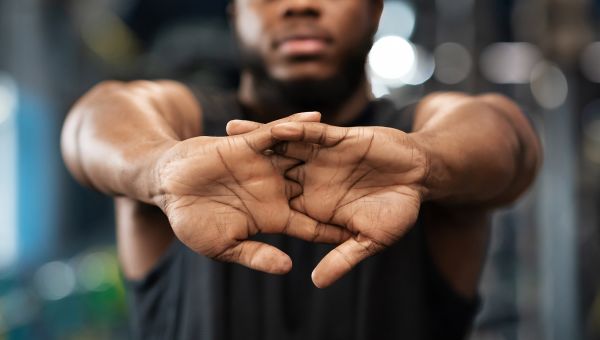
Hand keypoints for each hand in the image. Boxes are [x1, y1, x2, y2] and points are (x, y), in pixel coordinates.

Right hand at [154, 113, 349, 274]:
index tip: (362, 233)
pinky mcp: (248, 145)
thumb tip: (288, 267)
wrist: (166, 186)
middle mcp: (275, 190)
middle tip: (378, 185)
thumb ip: (255, 255)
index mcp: (272, 217)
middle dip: (345, 187)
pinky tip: (319, 120)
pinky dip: (296, 126)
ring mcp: (264, 167)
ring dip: (330, 152)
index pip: (311, 224)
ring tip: (362, 143)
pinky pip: (277, 134)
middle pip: (317, 188)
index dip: (334, 229)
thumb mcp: (223, 246)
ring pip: (304, 157)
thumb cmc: (190, 220)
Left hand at [227, 120, 428, 286]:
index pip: (276, 207)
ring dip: (257, 141)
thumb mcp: (371, 239)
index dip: (248, 206)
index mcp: (315, 206)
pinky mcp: (336, 139)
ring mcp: (322, 158)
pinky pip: (310, 133)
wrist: (419, 176)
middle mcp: (312, 180)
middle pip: (268, 173)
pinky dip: (293, 129)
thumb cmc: (399, 210)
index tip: (219, 206)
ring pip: (282, 148)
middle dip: (240, 168)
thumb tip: (316, 282)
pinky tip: (273, 126)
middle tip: (206, 164)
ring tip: (225, 134)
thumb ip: (343, 257)